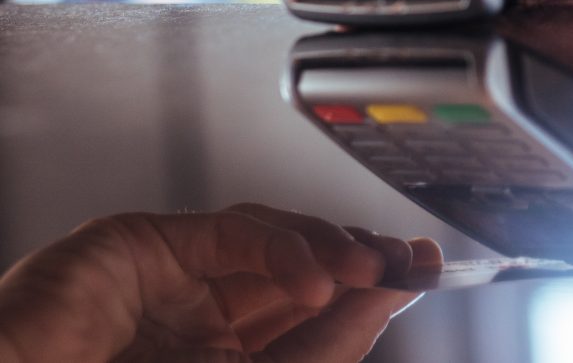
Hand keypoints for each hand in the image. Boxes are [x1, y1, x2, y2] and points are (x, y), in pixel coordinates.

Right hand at [0, 204, 440, 362]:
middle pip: (302, 260)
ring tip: (375, 273)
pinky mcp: (137, 243)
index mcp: (223, 355)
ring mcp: (168, 276)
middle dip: (364, 256)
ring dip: (333, 247)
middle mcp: (198, 314)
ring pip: (271, 234)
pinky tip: (318, 278)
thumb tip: (390, 296)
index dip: (375, 280)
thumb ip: (323, 344)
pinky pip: (228, 231)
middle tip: (414, 261)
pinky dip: (282, 248)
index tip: (425, 268)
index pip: (316, 306)